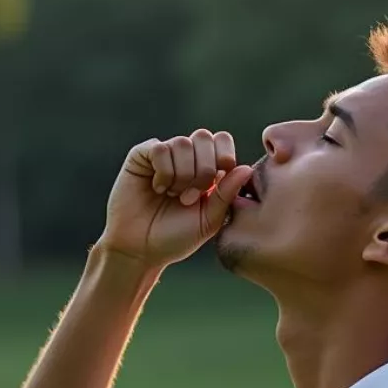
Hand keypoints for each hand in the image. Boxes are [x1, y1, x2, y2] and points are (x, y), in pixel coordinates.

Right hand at [98, 130, 253, 268]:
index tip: (213, 187)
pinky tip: (157, 188)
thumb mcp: (209, 220)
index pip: (222, 140)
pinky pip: (159, 148)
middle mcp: (185, 157)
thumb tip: (247, 168)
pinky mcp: (141, 156)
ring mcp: (163, 155)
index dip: (223, 158)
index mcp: (206, 168)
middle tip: (189, 198)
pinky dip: (163, 172)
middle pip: (203, 137)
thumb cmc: (175, 237)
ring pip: (182, 143)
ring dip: (181, 175)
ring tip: (172, 196)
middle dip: (202, 170)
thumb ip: (227, 195)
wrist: (141, 250)